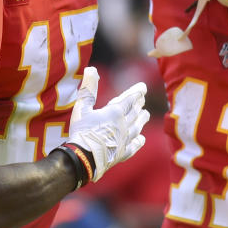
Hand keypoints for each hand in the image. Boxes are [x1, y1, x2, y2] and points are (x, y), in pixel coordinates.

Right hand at [64, 67, 147, 181]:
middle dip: (139, 104)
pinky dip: (138, 141)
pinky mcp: (122, 154)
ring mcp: (124, 140)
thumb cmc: (82, 131)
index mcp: (115, 112)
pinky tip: (141, 139)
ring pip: (137, 127)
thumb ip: (88, 88)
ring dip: (142, 119)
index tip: (143, 87)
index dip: (137, 92)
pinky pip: (134, 146)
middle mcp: (124, 125)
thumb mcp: (82, 107)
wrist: (84, 158)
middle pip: (135, 112)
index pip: (130, 99)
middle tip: (142, 100)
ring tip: (145, 114)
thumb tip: (91, 69)